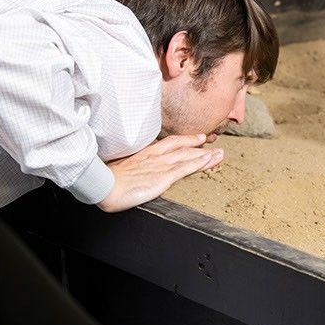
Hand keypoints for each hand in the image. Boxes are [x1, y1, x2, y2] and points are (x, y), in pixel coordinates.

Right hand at [96, 134, 222, 212]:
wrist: (104, 185)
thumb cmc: (108, 180)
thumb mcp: (122, 169)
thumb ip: (134, 168)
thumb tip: (136, 172)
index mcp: (146, 153)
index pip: (170, 143)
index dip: (186, 141)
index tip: (197, 139)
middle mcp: (156, 156)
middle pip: (182, 148)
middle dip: (200, 147)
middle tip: (215, 146)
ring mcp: (160, 165)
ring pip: (188, 157)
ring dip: (206, 155)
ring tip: (220, 154)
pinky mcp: (163, 176)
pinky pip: (185, 168)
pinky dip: (198, 163)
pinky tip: (208, 161)